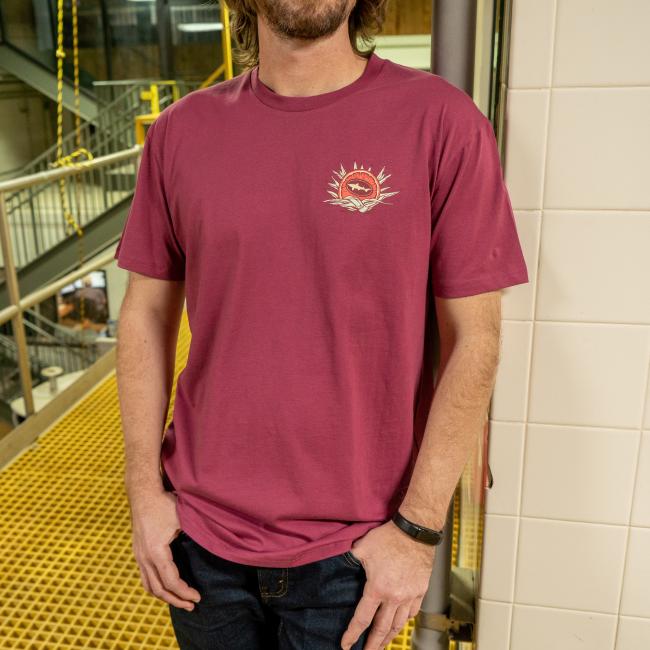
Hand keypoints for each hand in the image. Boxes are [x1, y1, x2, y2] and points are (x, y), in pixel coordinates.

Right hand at [128, 486, 200, 610]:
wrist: (143, 493)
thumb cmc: (164, 504)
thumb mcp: (182, 519)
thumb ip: (194, 534)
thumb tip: (214, 544)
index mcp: (156, 552)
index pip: (171, 582)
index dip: (185, 592)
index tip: (198, 597)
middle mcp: (144, 557)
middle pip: (159, 589)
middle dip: (176, 600)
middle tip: (192, 605)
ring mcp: (138, 556)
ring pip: (149, 586)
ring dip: (164, 597)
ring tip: (179, 601)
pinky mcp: (138, 552)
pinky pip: (145, 577)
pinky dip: (156, 587)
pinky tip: (166, 587)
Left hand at [340, 520, 434, 649]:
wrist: (415, 531)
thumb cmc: (389, 537)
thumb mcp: (363, 546)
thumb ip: (351, 558)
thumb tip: (340, 562)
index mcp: (377, 588)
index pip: (362, 619)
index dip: (352, 634)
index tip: (345, 645)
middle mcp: (394, 597)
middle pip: (382, 629)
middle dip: (373, 644)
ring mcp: (410, 595)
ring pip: (399, 624)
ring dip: (389, 636)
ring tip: (383, 644)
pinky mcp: (420, 591)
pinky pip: (412, 613)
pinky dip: (404, 621)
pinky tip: (399, 623)